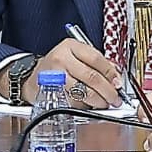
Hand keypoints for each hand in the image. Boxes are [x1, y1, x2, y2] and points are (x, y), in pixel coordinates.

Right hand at [4, 38, 125, 108]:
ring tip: (104, 103)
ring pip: (83, 92)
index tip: (118, 83)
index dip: (111, 73)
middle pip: (92, 77)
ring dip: (98, 100)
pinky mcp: (52, 92)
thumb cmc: (58, 66)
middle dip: (108, 91)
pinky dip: (85, 106)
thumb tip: (116, 78)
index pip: (96, 59)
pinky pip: (74, 101)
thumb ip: (96, 64)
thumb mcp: (75, 56)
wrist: (32, 78)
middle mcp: (61, 59)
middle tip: (115, 98)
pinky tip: (88, 104)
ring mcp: (55, 77)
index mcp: (70, 46)